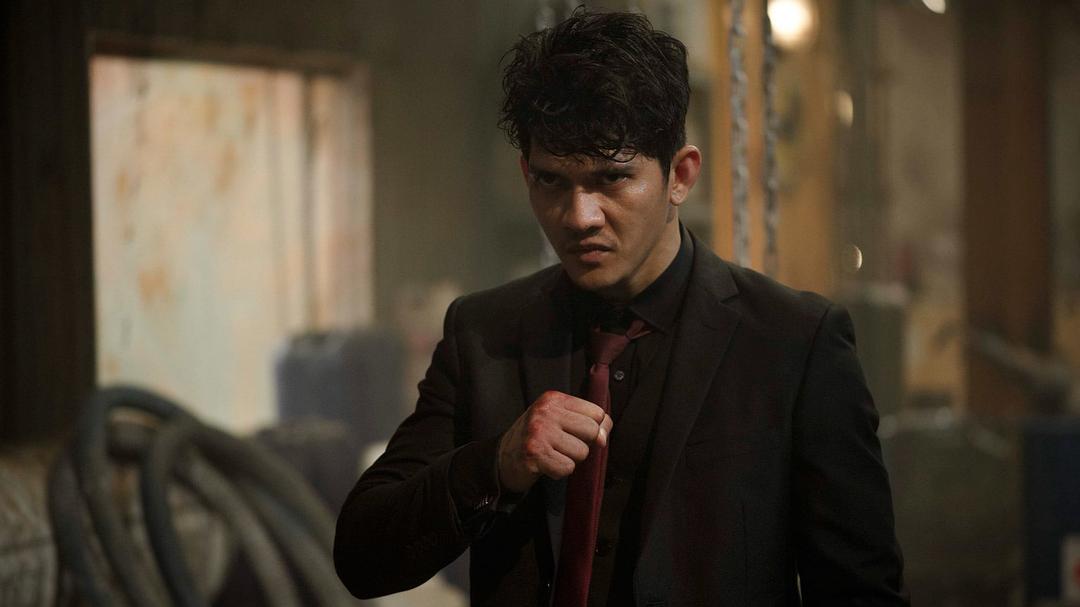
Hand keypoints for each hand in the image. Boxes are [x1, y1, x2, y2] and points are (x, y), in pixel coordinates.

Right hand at [496, 391, 612, 493]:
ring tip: (552, 454)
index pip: (596, 412)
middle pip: (591, 431)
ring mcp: (539, 432)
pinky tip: (546, 465)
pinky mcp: (535, 453)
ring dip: (570, 459)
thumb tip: (604, 436)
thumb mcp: (557, 419)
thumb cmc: (535, 438)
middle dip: (582, 444)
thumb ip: (584, 421)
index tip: (581, 435)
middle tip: (563, 446)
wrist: (501, 458)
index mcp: (553, 398)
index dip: (596, 428)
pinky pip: (567, 467)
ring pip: (581, 452)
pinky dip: (559, 471)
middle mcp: (545, 411)